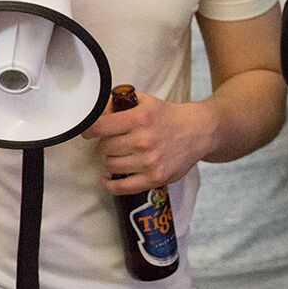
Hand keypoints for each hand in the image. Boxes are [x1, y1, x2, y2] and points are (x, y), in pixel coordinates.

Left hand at [82, 91, 203, 194]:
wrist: (198, 131)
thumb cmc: (168, 116)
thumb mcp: (145, 102)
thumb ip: (119, 103)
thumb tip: (95, 112)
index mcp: (140, 118)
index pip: (99, 127)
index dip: (89, 130)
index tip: (89, 132)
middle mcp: (143, 140)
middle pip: (104, 148)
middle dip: (105, 144)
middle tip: (113, 141)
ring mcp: (149, 161)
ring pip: (110, 165)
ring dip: (110, 160)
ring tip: (120, 154)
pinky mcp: (155, 178)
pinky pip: (122, 187)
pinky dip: (110, 184)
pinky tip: (107, 178)